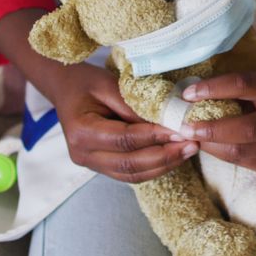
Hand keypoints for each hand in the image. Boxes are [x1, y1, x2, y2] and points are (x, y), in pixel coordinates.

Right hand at [49, 63, 198, 182]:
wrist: (64, 88)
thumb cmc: (84, 81)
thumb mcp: (108, 84)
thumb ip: (133, 106)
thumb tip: (165, 122)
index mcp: (81, 132)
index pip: (125, 139)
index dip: (154, 137)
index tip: (180, 130)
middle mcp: (83, 154)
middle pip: (129, 164)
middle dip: (164, 156)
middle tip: (191, 144)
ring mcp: (90, 164)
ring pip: (132, 174)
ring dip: (163, 165)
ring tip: (188, 151)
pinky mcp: (100, 166)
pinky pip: (130, 174)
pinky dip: (153, 168)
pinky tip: (173, 157)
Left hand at [179, 72, 255, 175]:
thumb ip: (237, 89)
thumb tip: (192, 94)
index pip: (244, 85)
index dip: (214, 88)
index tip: (189, 93)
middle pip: (246, 128)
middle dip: (211, 128)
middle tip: (184, 127)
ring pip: (239, 152)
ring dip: (209, 145)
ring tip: (190, 138)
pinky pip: (240, 162)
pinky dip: (219, 154)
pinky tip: (207, 146)